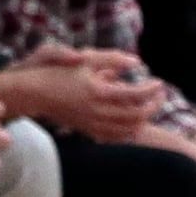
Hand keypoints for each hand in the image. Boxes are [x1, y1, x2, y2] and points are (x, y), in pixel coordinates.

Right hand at [2, 49, 163, 140]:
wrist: (35, 93)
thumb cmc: (60, 72)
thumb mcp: (86, 59)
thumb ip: (113, 59)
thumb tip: (137, 62)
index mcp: (99, 92)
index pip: (136, 94)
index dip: (152, 89)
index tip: (159, 82)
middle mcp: (97, 111)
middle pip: (137, 115)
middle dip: (154, 105)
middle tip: (160, 94)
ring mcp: (92, 123)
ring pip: (128, 129)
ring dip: (144, 118)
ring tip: (150, 105)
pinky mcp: (88, 130)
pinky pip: (115, 136)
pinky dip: (129, 130)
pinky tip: (135, 120)